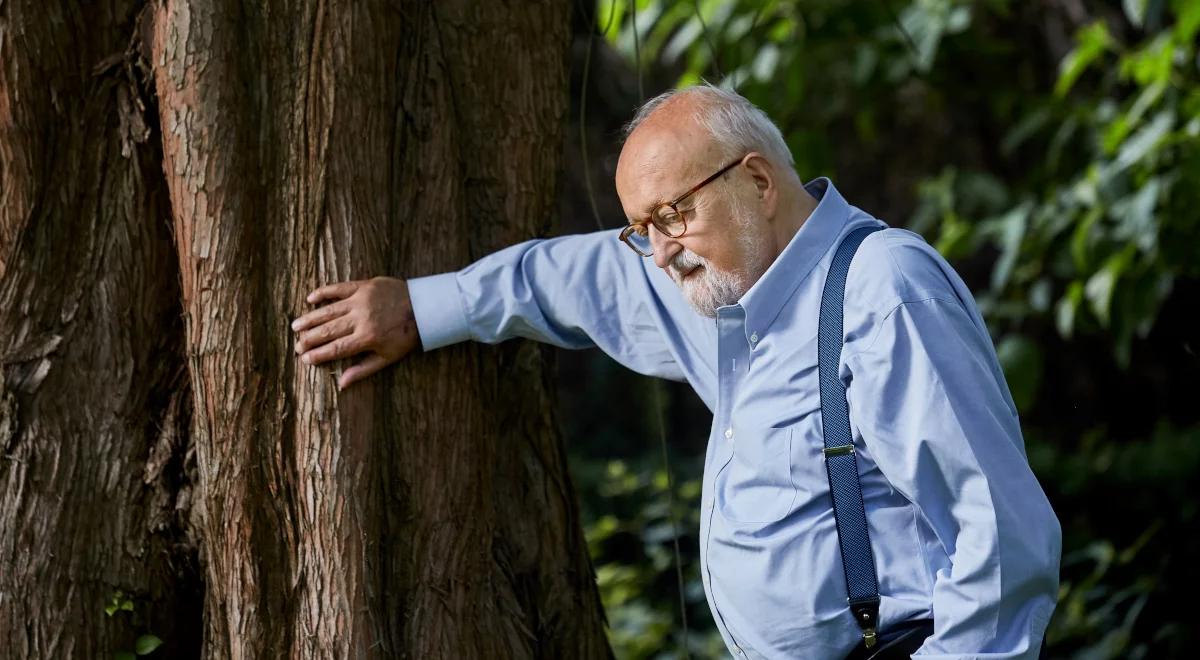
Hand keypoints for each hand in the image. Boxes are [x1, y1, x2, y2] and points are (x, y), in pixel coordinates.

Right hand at [291, 277, 419, 389]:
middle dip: (309, 339)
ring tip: (295, 326)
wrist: (423, 307)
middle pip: (328, 331)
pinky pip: (338, 288)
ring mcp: (360, 301)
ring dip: (310, 319)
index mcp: (367, 338)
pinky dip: (323, 293)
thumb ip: (364, 369)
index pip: (336, 348)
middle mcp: (360, 319)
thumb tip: (342, 383)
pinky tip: (310, 299)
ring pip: (328, 310)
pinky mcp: (363, 286)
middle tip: (296, 346)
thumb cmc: (406, 335)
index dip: (318, 354)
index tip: (304, 359)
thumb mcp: (388, 357)